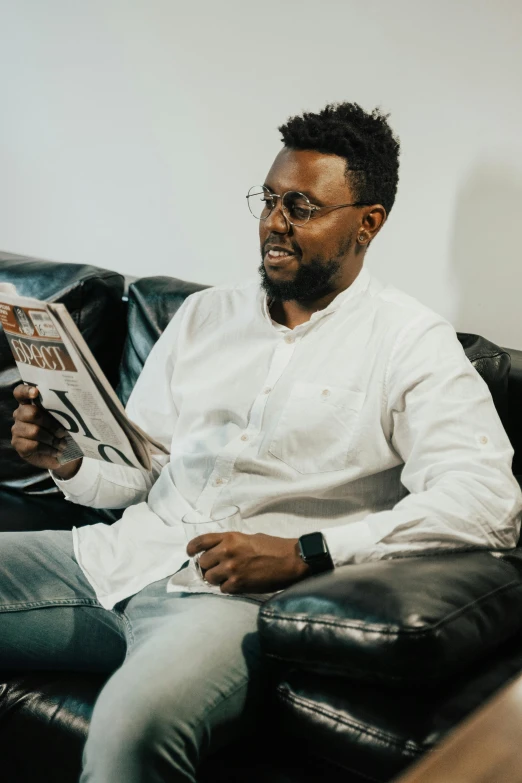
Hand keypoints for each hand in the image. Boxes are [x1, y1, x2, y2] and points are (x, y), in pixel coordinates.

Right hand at [11, 384, 81, 478]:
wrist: (57, 453)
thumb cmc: (59, 431)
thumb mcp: (61, 419)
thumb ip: (60, 411)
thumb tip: (72, 405)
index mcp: (29, 403)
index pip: (20, 392)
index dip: (26, 390)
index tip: (36, 392)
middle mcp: (19, 414)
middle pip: (31, 413)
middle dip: (50, 423)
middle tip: (63, 432)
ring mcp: (17, 429)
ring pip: (34, 431)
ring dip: (52, 439)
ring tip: (62, 444)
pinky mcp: (18, 444)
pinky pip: (34, 445)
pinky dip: (48, 449)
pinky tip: (56, 451)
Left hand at [186, 532, 309, 593]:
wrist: (291, 560)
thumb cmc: (273, 547)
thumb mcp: (249, 538)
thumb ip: (232, 543)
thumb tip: (219, 551)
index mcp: (229, 538)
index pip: (200, 542)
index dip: (192, 548)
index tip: (190, 553)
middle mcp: (227, 552)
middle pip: (203, 563)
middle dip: (208, 567)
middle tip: (217, 568)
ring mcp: (231, 569)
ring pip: (210, 578)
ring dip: (217, 579)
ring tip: (228, 576)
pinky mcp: (238, 584)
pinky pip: (223, 589)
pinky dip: (228, 588)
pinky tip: (238, 583)